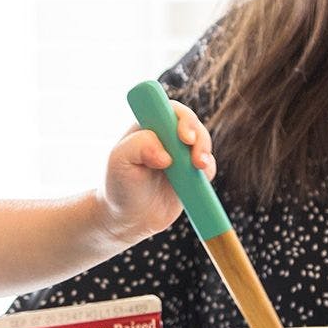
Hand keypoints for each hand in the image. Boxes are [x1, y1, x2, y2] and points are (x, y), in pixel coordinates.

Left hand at [101, 100, 215, 243]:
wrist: (131, 219)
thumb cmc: (120, 187)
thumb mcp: (119, 163)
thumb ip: (138, 148)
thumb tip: (166, 155)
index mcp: (146, 126)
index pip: (167, 109)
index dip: (180, 118)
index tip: (183, 137)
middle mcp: (165, 135)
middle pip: (190, 122)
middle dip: (197, 136)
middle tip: (196, 158)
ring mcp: (180, 153)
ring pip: (202, 141)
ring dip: (204, 151)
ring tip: (198, 168)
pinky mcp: (191, 171)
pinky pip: (208, 164)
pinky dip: (208, 169)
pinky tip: (199, 179)